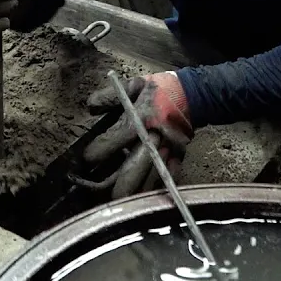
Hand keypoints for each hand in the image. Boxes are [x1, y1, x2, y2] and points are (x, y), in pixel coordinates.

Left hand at [83, 72, 193, 198]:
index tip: (87, 158)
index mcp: (139, 119)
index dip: (95, 154)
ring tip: (114, 196)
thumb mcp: (132, 84)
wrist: (193, 94)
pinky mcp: (178, 159)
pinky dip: (149, 191)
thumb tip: (90, 107)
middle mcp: (152, 139)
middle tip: (96, 188)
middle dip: (111, 186)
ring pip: (146, 183)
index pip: (110, 144)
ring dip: (130, 193)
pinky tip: (137, 195)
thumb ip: (108, 97)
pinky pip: (164, 182)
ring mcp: (167, 152)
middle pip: (130, 173)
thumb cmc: (158, 90)